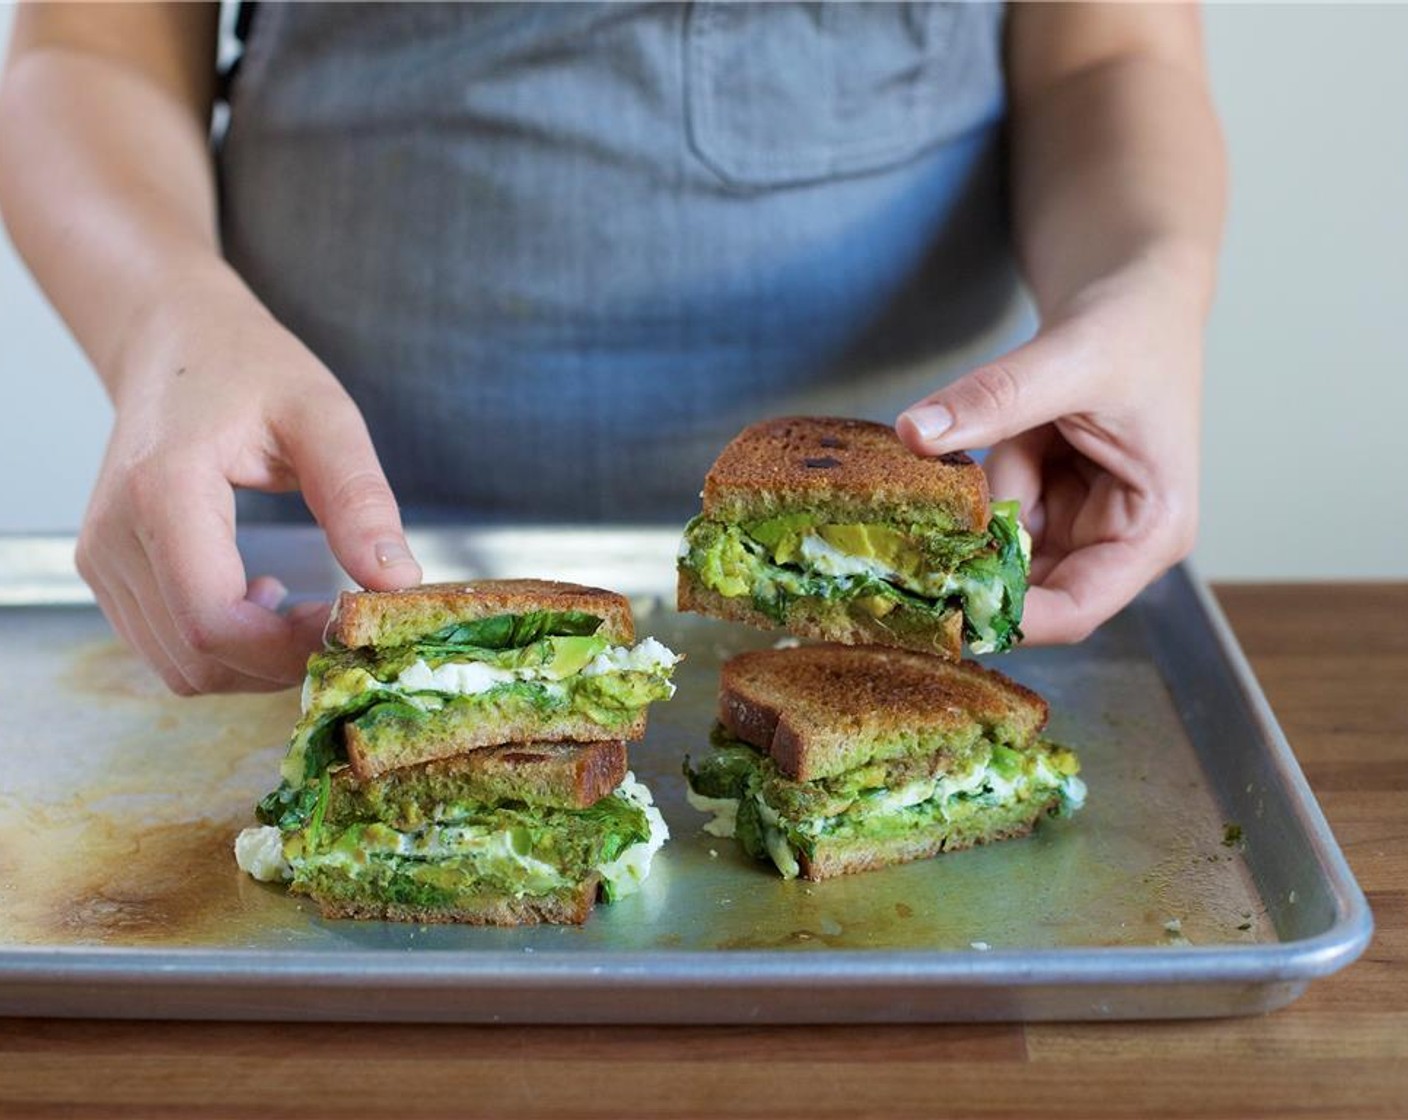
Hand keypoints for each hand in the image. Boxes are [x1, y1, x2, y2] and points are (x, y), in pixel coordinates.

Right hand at [76, 277, 421, 692]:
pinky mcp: (105, 573)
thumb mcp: (323, 416)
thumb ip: (358, 499)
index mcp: (163, 491)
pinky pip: (164, 648)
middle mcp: (114, 535)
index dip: (288, 647)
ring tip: (305, 608)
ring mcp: (101, 559)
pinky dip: (224, 648)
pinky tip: (264, 598)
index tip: (349, 624)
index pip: (215, 620)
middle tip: (340, 622)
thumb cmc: (248, 367)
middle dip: (280, 661)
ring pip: (179, 667)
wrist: (172, 341)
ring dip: (254, 662)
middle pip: (198, 657)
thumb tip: (397, 582)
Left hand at [896, 258, 1203, 642]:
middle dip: (971, 561)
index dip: (1004, 616)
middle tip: (913, 526)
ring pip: (993, 551)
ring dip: (971, 508)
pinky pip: (985, 517)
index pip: (1073, 611)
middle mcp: (1116, 544)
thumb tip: (915, 432)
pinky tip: (989, 443)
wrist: (1133, 294)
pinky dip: (968, 490)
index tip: (936, 598)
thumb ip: (994, 399)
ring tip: (1006, 437)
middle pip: (1025, 590)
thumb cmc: (1132, 328)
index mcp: (1152, 531)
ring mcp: (1076, 527)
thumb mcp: (1067, 358)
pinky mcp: (1044, 506)